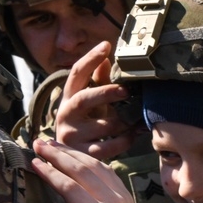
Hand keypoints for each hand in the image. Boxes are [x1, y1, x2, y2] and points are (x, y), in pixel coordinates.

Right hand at [27, 139, 143, 202]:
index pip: (70, 187)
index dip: (50, 172)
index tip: (33, 161)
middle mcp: (114, 202)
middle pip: (83, 169)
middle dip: (58, 155)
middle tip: (37, 142)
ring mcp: (123, 197)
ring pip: (96, 166)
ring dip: (73, 153)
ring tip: (51, 144)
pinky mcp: (126, 196)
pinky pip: (107, 170)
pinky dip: (88, 159)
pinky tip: (74, 155)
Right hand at [55, 42, 140, 160]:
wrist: (64, 157)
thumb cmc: (83, 122)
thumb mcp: (88, 101)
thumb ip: (98, 80)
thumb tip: (107, 53)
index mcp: (68, 97)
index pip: (76, 73)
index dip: (90, 58)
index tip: (106, 45)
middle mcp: (66, 114)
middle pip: (84, 99)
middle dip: (106, 93)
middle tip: (126, 90)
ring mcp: (72, 136)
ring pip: (103, 126)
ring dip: (124, 120)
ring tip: (138, 116)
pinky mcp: (82, 154)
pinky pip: (109, 147)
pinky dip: (125, 140)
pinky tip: (133, 134)